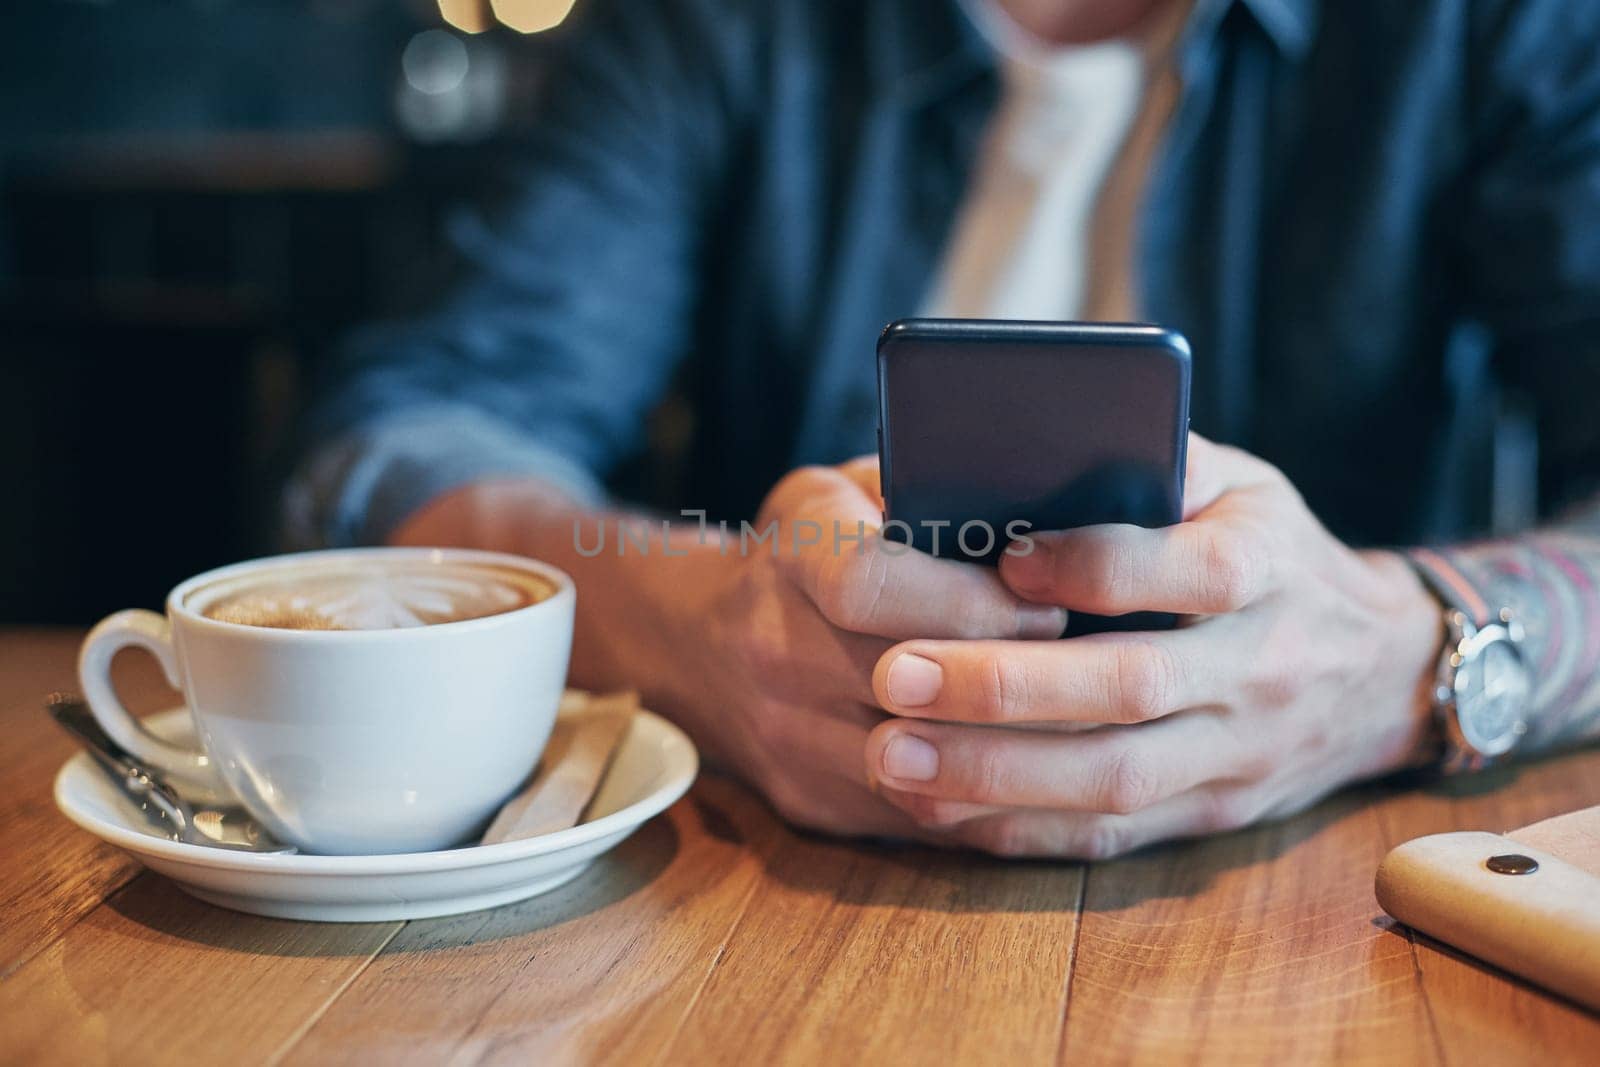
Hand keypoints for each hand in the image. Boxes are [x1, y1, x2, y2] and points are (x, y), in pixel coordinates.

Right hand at [664, 459, 1066, 836]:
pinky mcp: (811, 805)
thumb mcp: (840, 491)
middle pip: (909, 687)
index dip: (970, 603)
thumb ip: (919, 492)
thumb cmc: (803, 553)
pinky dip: (993, 806)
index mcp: (789, 559)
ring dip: (1018, 759)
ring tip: (1091, 734)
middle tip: (1096, 675)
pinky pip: (921, 822)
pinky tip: (1053, 783)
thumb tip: (1041, 505)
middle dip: (1018, 687)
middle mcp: (774, 652)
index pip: (871, 588)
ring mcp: (787, 740)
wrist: (695, 646)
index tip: (1047, 607)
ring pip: (924, 771)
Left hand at [862, 435, 1441, 857]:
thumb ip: (1158, 460)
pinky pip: (1111, 834)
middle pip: (1133, 685)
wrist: (1384, 673)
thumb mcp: (1243, 485)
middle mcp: (1262, 666)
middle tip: (895, 674)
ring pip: (1114, 776)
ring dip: (995, 772)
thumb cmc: (1275, 554)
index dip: (1097, 565)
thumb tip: (1036, 437)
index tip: (1005, 556)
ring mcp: (1240, 752)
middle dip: (1007, 687)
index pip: (1197, 571)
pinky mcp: (1213, 811)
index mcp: (1271, 566)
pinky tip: (939, 809)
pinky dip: (1021, 827)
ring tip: (891, 755)